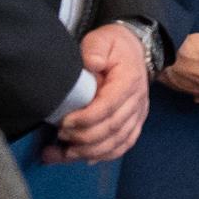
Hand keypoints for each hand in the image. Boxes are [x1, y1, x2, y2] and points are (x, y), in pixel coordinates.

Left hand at [50, 22, 149, 163]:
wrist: (134, 49)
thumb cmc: (114, 46)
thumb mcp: (102, 39)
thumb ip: (95, 49)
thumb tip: (91, 63)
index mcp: (129, 81)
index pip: (109, 106)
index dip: (86, 119)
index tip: (64, 123)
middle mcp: (138, 102)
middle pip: (112, 128)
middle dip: (83, 138)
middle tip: (59, 136)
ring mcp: (138, 115)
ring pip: (117, 142)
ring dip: (90, 152)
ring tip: (64, 154)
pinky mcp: (135, 123)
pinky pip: (123, 145)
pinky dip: (105, 155)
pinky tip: (85, 159)